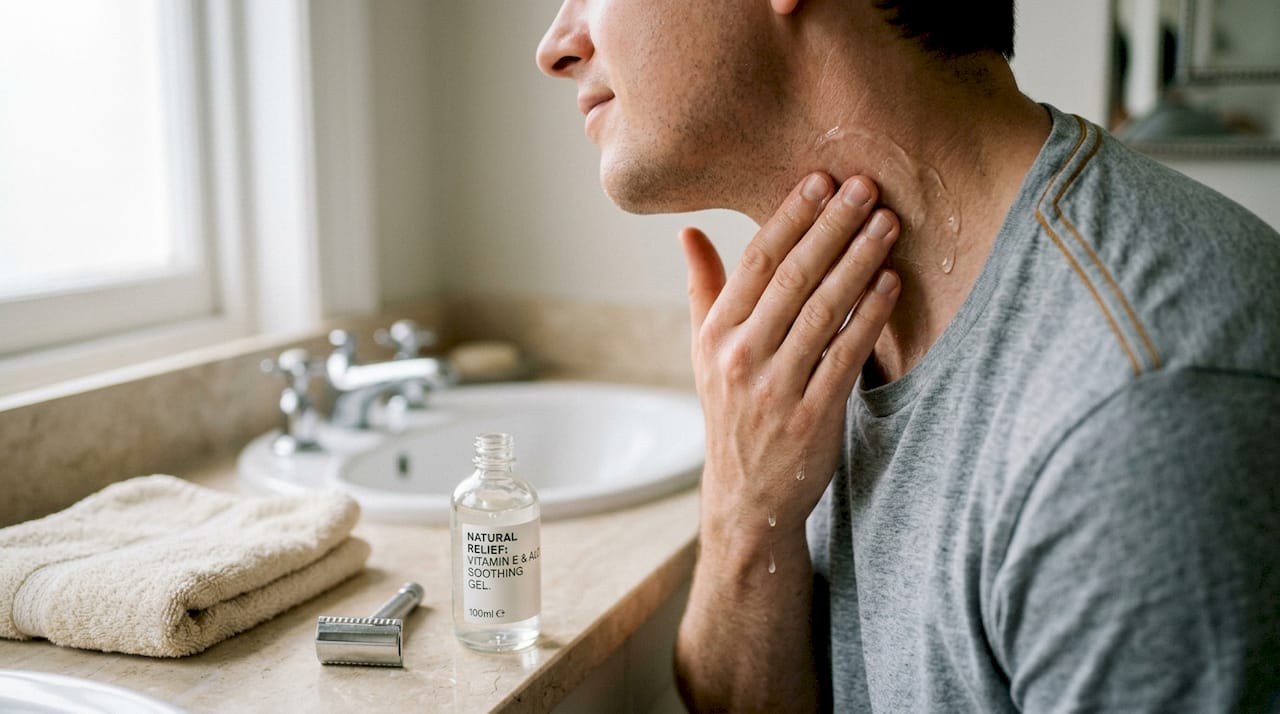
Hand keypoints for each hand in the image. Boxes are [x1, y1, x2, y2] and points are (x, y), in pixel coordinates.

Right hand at [681, 173, 899, 543]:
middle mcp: (740, 357)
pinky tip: (891, 284)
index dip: (788, 218)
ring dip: (858, 261)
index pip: (754, 263)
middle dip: (832, 226)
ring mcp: (776, 388)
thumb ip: (704, 291)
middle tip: (866, 186)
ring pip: (822, 310)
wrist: (747, 498)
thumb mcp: (705, 354)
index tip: (820, 180)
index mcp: (715, 335)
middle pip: (792, 278)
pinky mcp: (812, 416)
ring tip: (887, 224)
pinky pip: (846, 355)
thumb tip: (688, 233)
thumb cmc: (732, 414)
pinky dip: (869, 316)